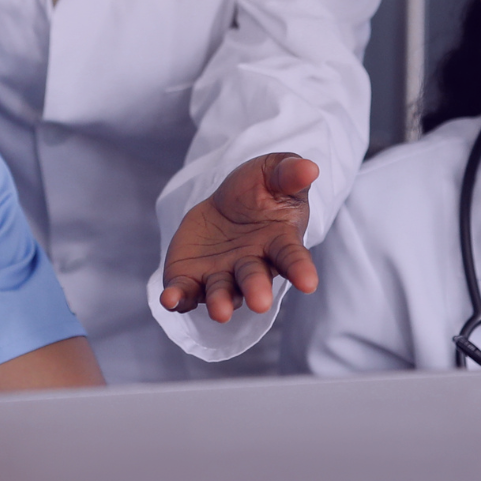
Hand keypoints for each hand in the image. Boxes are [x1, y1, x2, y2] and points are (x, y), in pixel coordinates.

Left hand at [158, 153, 319, 321]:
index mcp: (278, 242)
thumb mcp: (274, 173)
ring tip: (220, 312)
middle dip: (256, 290)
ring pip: (222, 292)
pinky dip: (178, 298)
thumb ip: (289, 174)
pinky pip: (186, 292)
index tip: (309, 283)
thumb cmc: (260, 190)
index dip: (300, 269)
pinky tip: (170, 300)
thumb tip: (310, 168)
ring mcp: (221, 274)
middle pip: (254, 279)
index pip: (291, 256)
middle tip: (259, 302)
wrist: (225, 203)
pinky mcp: (192, 278)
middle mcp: (251, 264)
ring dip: (220, 302)